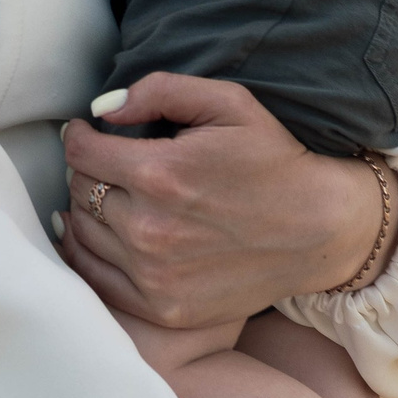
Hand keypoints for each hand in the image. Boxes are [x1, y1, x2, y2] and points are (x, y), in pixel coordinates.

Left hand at [55, 73, 396, 329]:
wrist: (319, 230)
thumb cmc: (273, 159)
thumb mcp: (228, 102)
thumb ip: (159, 91)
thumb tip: (102, 109)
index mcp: (160, 174)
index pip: (80, 153)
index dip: (78, 136)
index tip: (86, 132)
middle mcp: (149, 229)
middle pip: (78, 191)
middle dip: (88, 169)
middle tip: (107, 162)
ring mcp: (154, 275)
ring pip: (81, 233)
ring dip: (87, 209)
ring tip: (109, 194)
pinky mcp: (163, 307)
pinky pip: (96, 279)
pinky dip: (90, 253)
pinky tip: (102, 234)